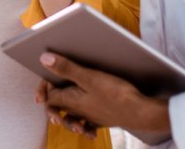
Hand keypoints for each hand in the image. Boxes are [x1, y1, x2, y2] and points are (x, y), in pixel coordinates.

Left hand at [35, 52, 170, 136]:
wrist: (140, 113)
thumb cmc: (116, 94)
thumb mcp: (89, 77)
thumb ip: (67, 68)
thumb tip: (44, 59)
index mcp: (72, 100)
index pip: (49, 98)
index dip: (44, 89)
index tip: (45, 81)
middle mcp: (79, 111)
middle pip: (58, 108)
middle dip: (52, 102)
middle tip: (47, 97)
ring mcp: (91, 117)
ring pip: (72, 118)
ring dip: (65, 116)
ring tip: (63, 114)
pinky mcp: (103, 119)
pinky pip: (88, 125)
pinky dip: (83, 125)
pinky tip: (85, 124)